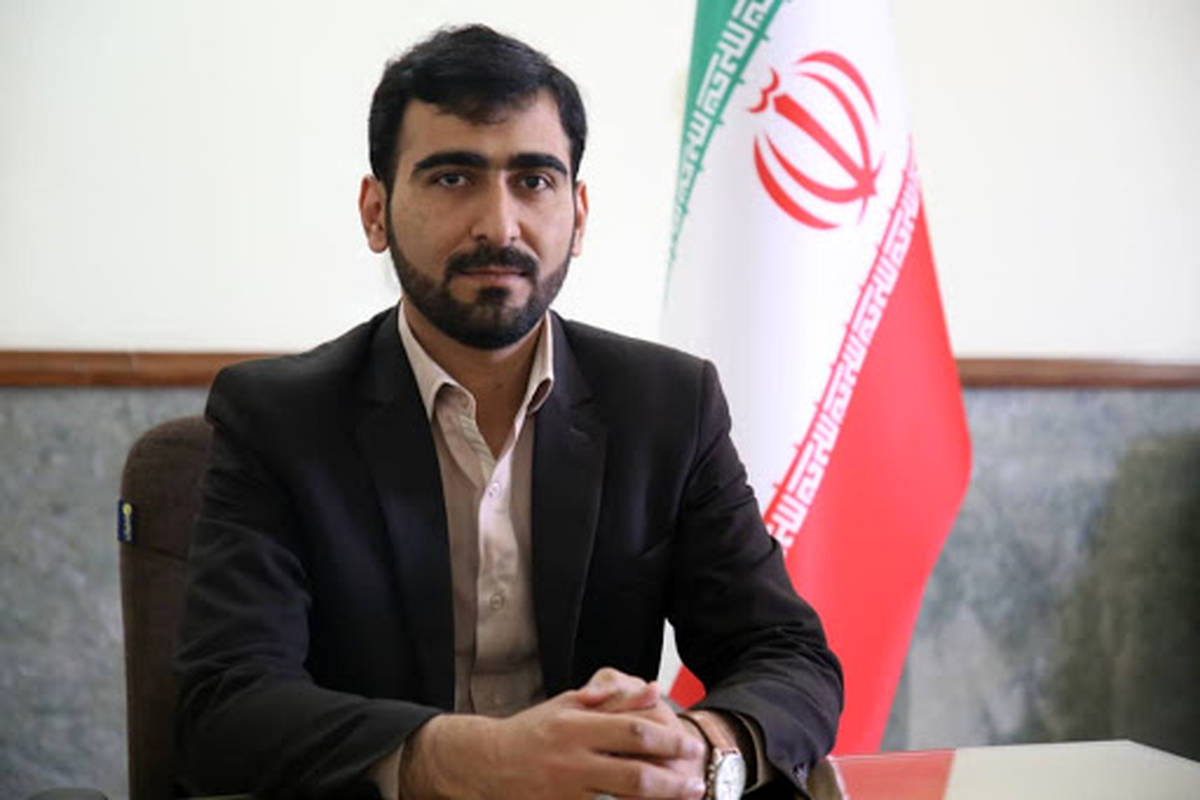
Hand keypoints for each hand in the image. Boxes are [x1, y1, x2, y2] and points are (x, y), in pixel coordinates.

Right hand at [398, 681, 705, 798]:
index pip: (633, 733)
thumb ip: (613, 700)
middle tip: (696, 781)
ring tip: (681, 797)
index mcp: (576, 726)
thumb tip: (653, 690)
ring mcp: (566, 790)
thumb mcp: (569, 705)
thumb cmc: (534, 730)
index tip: (690, 746)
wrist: (487, 763)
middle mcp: (572, 759)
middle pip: (634, 774)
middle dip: (671, 780)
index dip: (668, 741)